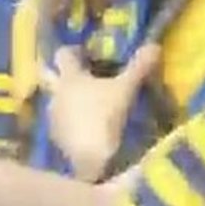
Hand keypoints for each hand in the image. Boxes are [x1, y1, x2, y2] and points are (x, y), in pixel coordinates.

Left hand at [43, 45, 160, 181]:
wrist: (90, 160)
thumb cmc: (105, 116)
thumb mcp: (127, 89)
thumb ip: (139, 67)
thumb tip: (154, 45)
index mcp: (70, 77)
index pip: (63, 54)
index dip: (73, 51)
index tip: (86, 52)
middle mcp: (56, 94)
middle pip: (50, 76)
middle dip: (62, 74)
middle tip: (82, 76)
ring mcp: (53, 118)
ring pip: (56, 102)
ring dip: (67, 101)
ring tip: (88, 105)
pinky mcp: (55, 140)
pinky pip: (61, 124)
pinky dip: (71, 122)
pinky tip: (85, 128)